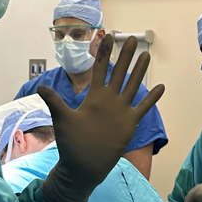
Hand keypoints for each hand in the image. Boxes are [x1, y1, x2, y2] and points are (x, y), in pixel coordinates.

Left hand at [38, 36, 163, 201]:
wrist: (83, 165)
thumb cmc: (72, 143)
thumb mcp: (61, 119)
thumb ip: (54, 101)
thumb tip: (40, 87)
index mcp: (94, 96)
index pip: (100, 69)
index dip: (104, 53)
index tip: (108, 37)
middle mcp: (109, 100)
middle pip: (119, 73)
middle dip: (125, 56)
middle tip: (132, 38)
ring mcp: (120, 110)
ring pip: (133, 86)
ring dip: (139, 71)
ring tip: (146, 55)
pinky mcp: (129, 123)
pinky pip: (143, 108)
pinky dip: (152, 99)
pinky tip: (160, 87)